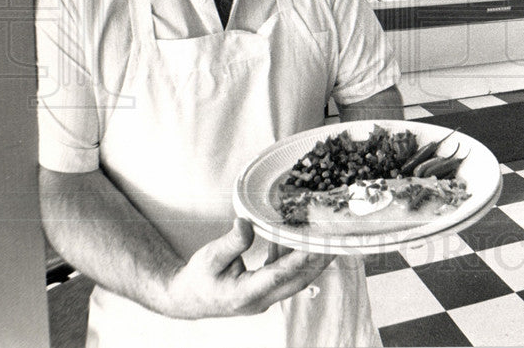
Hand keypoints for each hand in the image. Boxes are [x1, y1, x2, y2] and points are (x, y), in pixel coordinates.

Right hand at [164, 219, 333, 318]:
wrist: (187, 298)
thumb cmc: (197, 279)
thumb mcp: (209, 257)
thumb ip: (230, 243)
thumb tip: (246, 223)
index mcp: (245, 294)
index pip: (278, 275)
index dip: (300, 259)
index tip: (318, 244)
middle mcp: (260, 300)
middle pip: (297, 280)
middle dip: (318, 260)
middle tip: (336, 239)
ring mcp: (265, 297)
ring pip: (295, 278)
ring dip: (310, 258)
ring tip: (325, 235)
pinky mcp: (266, 290)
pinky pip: (287, 274)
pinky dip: (294, 256)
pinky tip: (295, 237)